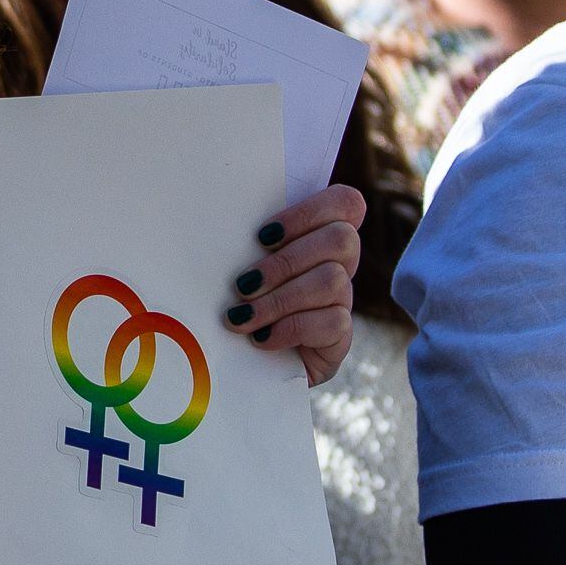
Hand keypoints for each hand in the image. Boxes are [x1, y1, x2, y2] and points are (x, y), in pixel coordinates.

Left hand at [229, 184, 363, 388]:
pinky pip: (332, 322)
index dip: (309, 212)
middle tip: (243, 284)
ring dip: (280, 299)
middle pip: (341, 239)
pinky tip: (262, 338)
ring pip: (332, 281)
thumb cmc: (241, 299)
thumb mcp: (244, 264)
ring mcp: (343, 299)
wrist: (246, 361)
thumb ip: (248, 240)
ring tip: (242, 318)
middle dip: (286, 261)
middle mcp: (340, 263)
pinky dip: (290, 329)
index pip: (345, 202)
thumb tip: (220, 220)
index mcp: (319, 233)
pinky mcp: (341, 336)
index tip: (262, 235)